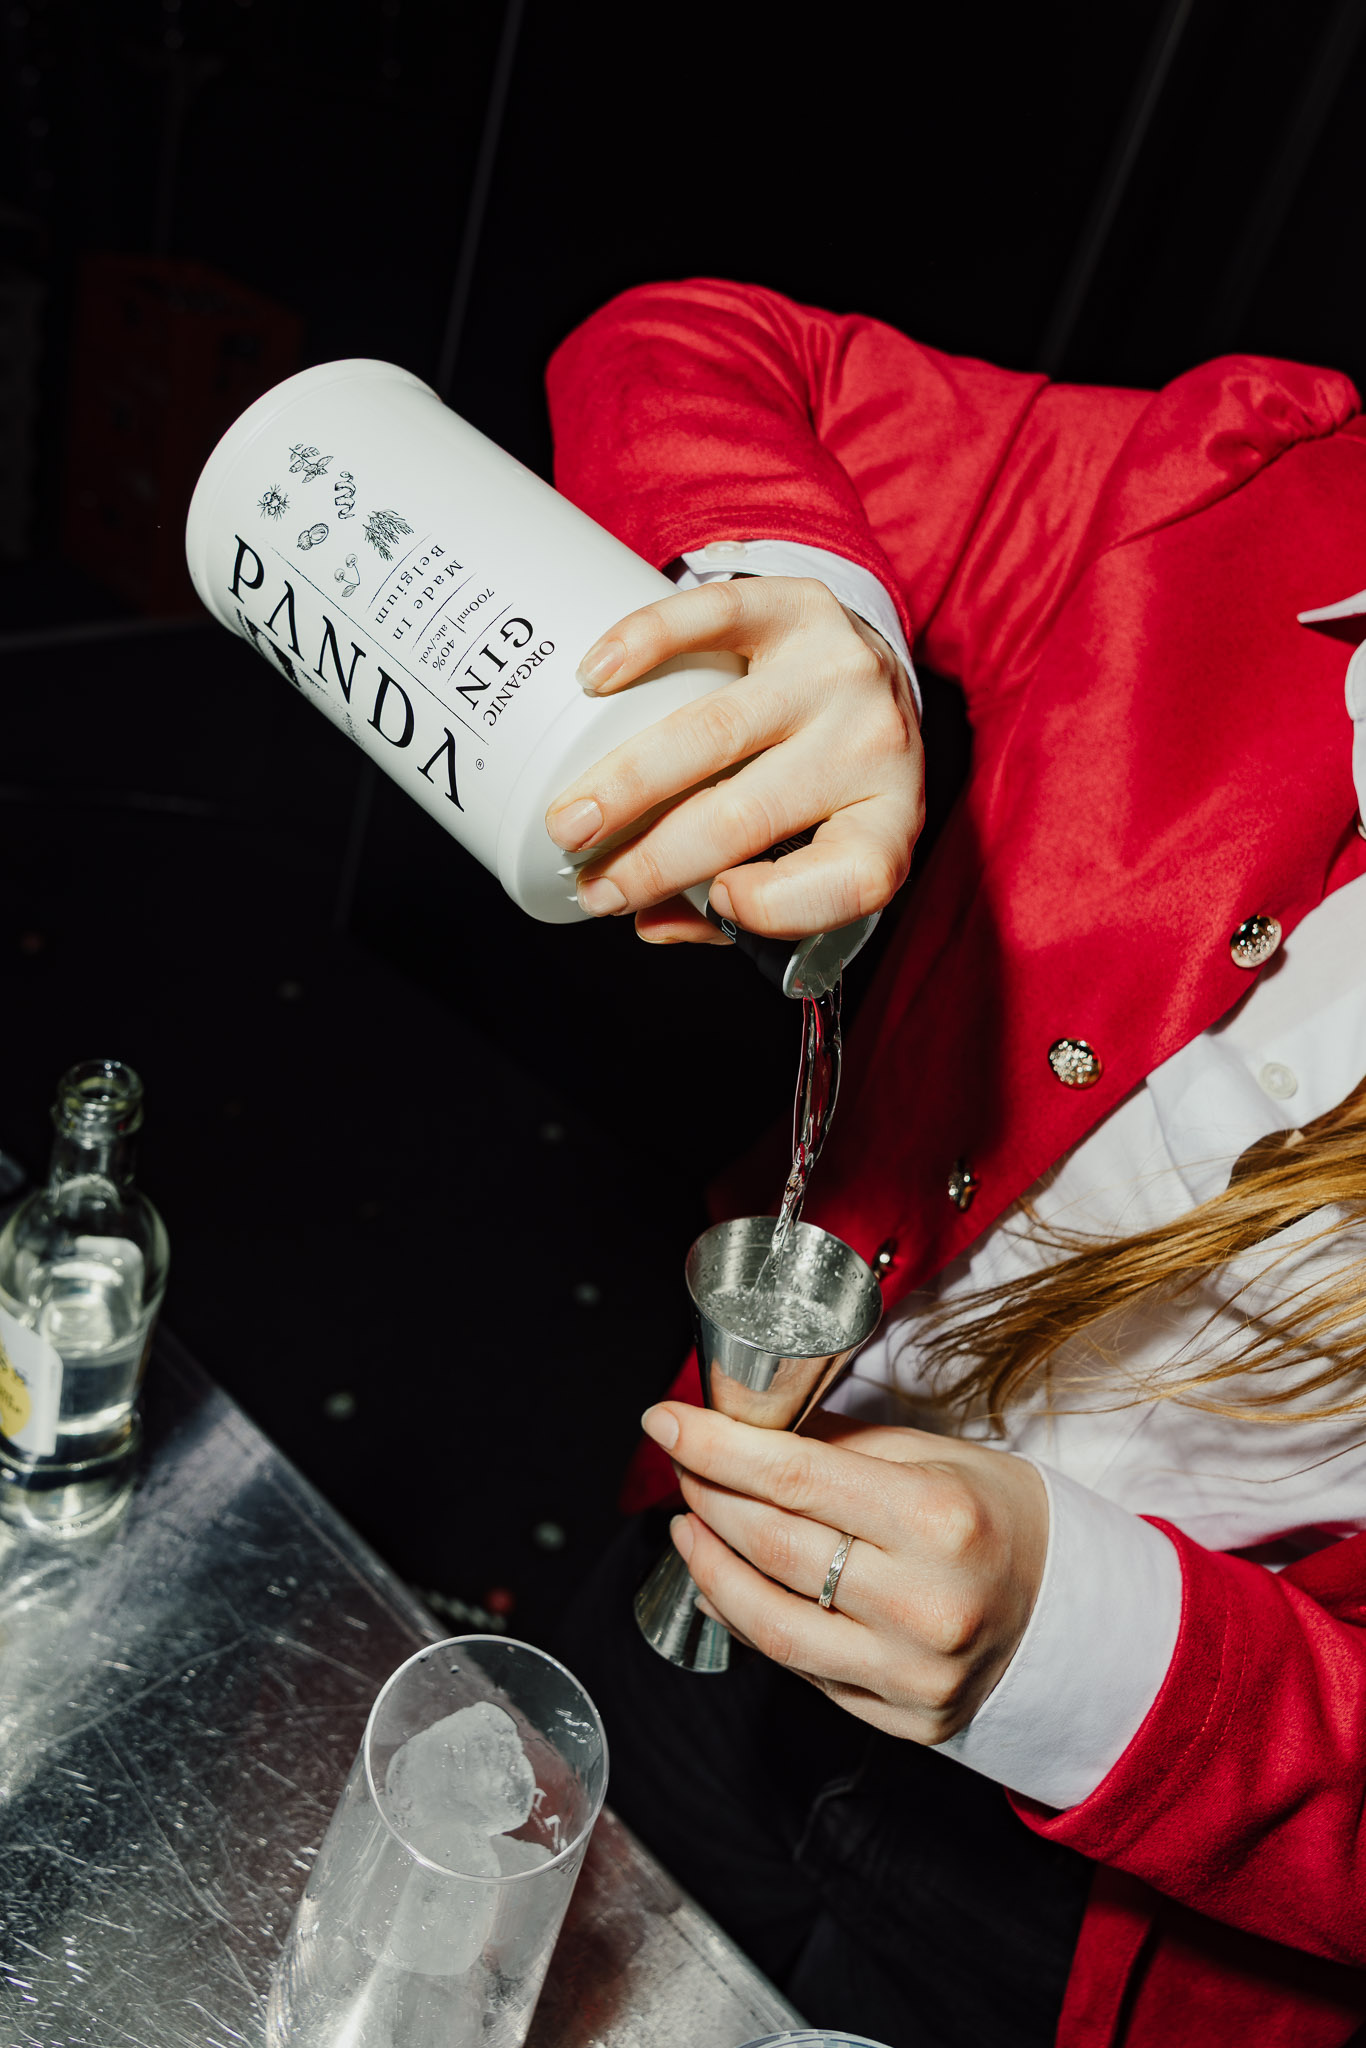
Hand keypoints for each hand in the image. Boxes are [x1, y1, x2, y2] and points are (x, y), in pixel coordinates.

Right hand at [544, 578, 923, 943]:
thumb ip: (744, 900)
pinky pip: (718, 615)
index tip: (716, 901)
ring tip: (571, 818)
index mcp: (888, 817)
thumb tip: (650, 921)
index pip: (851, 875)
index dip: (777, 903)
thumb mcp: (817, 846)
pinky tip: (595, 678)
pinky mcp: (801, 606)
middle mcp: (873, 743)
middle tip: (588, 880)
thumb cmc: (830, 778)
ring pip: (715, 732)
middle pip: (746, 814)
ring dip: (626, 781)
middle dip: (652, 860)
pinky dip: (646, 643)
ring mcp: (839, 671)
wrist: (874, 671)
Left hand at [640, 1402, 1048, 1741]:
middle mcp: (923, 1604)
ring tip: (687, 1524)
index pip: (794, 1475)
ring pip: (767, 1622)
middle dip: (706, 1495)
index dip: (714, 1446)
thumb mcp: (939, 1455)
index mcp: (939, 1520)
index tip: (663, 1419)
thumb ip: (842, 1445)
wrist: (1075, 1618)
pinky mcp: (901, 1721)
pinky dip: (746, 1619)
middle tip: (679, 1462)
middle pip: (770, 1544)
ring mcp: (911, 1674)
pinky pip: (797, 1669)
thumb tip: (748, 1427)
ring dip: (708, 1566)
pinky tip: (725, 1582)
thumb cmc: (1002, 1520)